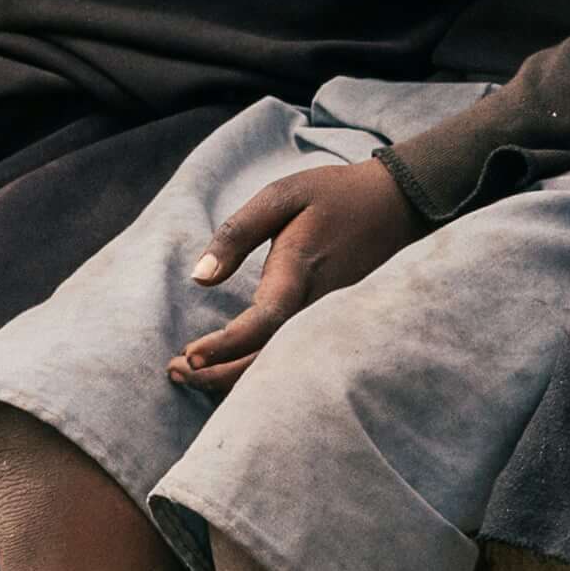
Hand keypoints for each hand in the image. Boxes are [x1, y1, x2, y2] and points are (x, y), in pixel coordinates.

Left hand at [171, 156, 418, 387]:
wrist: (396, 205)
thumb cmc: (335, 195)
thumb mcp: (282, 195)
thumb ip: (238, 234)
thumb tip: (200, 278)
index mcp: (299, 271)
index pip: (262, 322)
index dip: (225, 346)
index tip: (189, 357)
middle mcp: (313, 304)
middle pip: (265, 358)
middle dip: (216, 374)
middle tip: (173, 371)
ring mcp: (323, 316)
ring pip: (277, 363)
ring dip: (230, 375)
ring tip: (187, 373)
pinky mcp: (325, 319)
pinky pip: (288, 354)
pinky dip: (253, 367)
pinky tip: (225, 365)